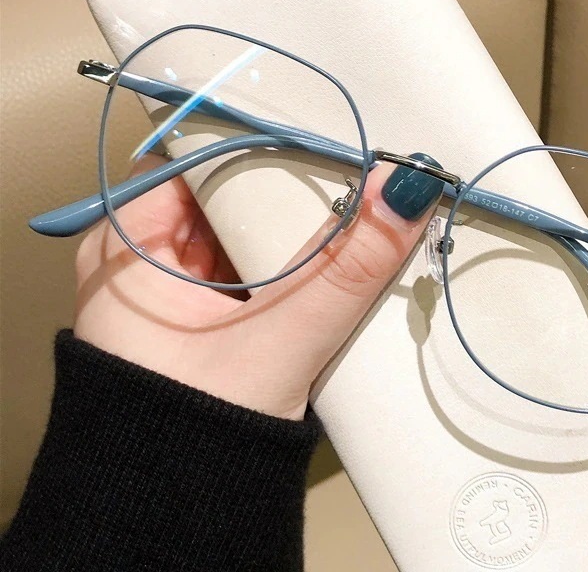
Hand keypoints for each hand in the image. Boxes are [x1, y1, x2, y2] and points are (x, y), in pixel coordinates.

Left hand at [74, 152, 443, 420]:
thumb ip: (346, 267)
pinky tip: (322, 245)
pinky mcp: (196, 311)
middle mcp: (136, 259)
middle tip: (345, 162)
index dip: (255, 138)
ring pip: (235, 225)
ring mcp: (166, 286)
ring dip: (286, 218)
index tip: (316, 129)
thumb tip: (402, 192)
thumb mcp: (282, 340)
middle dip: (282, 180)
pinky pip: (242, 260)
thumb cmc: (196, 432)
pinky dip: (280, 253)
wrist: (177, 519)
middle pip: (219, 189)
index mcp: (125, 249)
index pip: (192, 157)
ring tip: (343, 194)